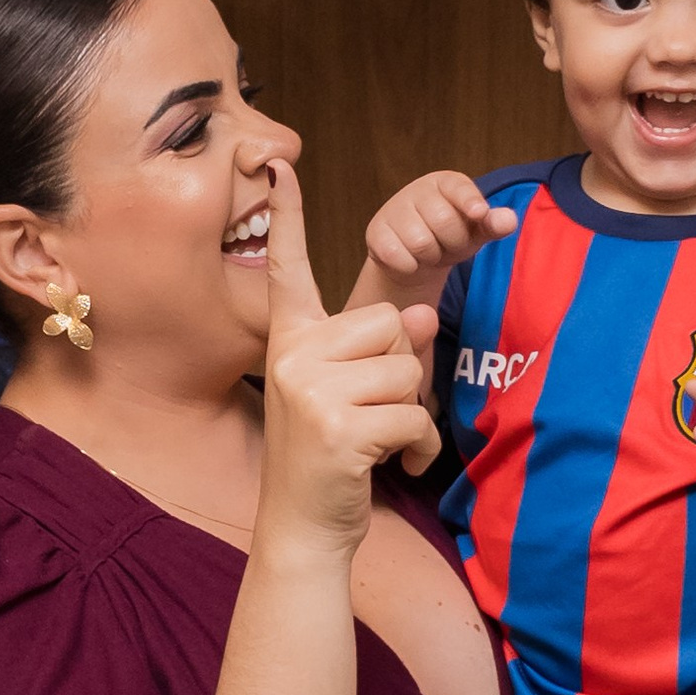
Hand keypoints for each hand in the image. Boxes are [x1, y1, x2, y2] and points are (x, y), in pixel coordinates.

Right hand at [255, 154, 440, 555]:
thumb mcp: (351, 392)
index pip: (288, 269)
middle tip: (370, 415)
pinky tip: (389, 466)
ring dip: (411, 413)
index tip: (275, 165)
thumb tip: (420, 318)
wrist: (303, 529)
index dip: (289, 217)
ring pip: (406, 370)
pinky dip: (416, 446)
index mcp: (290, 341)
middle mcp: (293, 357)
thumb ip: (377, 349)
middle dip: (400, 372)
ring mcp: (311, 391)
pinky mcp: (339, 428)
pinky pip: (412, 416)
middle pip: (386, 324)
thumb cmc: (330, 458)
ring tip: (378, 444)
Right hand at [346, 170, 513, 311]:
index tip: (478, 213)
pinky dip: (410, 266)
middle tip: (448, 245)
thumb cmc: (450, 237)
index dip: (470, 201)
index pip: (459, 188)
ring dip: (431, 257)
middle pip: (445, 222)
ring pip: (421, 242)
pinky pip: (398, 256)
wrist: (414, 256)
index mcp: (446, 182)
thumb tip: (508, 221)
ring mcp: (393, 209)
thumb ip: (493, 225)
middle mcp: (417, 190)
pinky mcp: (375, 232)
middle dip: (453, 243)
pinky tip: (410, 260)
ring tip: (430, 251)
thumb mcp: (476, 231)